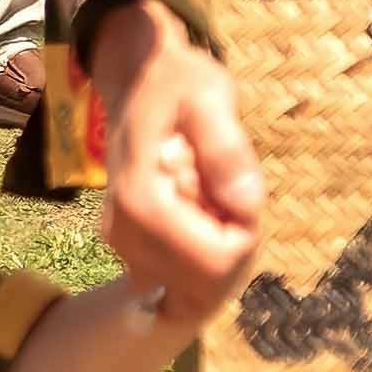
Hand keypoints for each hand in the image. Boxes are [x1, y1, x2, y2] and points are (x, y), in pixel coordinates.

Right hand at [92, 1, 267, 289]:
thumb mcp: (210, 97)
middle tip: (233, 191)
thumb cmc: (178, 83)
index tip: (242, 187)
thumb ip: (226, 148)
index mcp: (143, 203)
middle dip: (236, 250)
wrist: (138, 80)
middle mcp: (126, 235)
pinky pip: (184, 280)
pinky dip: (207, 256)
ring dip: (222, 253)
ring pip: (195, 291)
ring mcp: (126, 247)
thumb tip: (245, 204)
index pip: (215, 262)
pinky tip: (206, 211)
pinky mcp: (133, 249)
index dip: (245, 232)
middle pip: (204, 288)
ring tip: (216, 194)